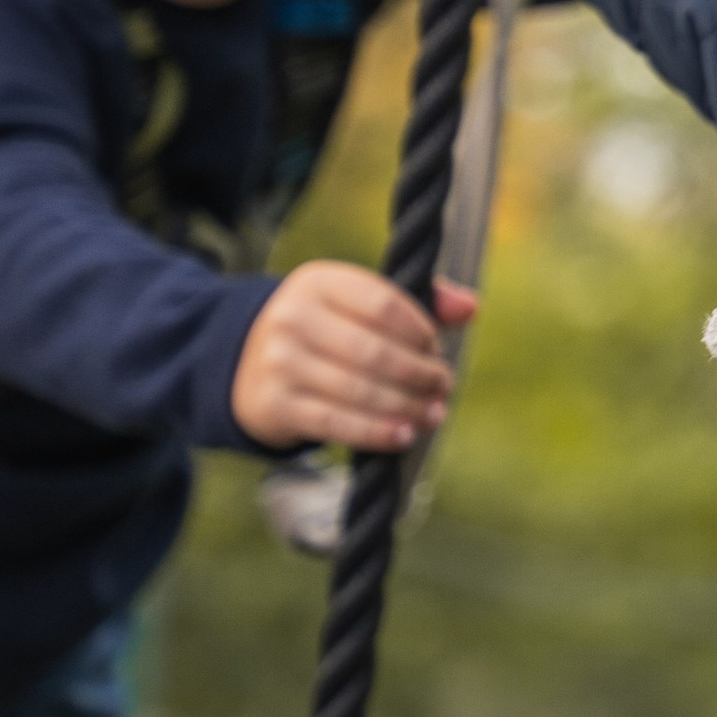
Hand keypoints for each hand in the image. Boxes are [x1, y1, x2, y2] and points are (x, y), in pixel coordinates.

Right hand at [231, 265, 476, 451]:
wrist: (245, 364)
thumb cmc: (323, 332)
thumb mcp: (358, 305)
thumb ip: (419, 303)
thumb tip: (471, 308)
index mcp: (319, 281)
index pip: (383, 302)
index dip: (421, 330)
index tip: (437, 349)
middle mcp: (294, 317)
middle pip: (375, 352)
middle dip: (420, 375)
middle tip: (443, 387)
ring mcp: (281, 362)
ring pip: (359, 391)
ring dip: (406, 407)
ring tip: (433, 414)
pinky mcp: (276, 404)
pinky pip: (337, 423)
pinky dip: (377, 433)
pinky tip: (404, 435)